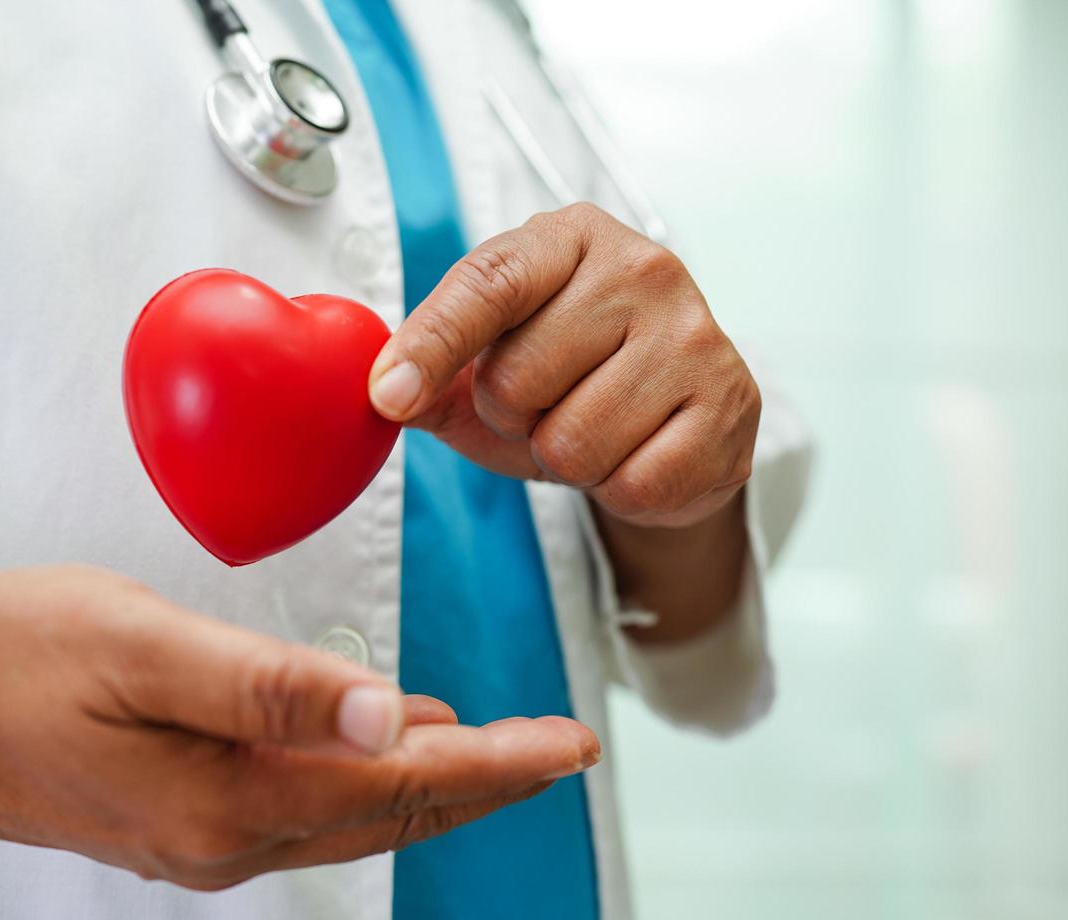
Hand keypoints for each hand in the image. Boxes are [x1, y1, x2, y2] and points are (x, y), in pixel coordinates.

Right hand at [0, 567, 599, 890]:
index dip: (499, 762)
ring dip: (430, 784)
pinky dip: (361, 778)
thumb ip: (264, 682)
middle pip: (391, 810)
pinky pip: (301, 804)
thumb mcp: (139, 645)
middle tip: (560, 752)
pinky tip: (376, 746)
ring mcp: (199, 837)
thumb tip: (385, 710)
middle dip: (486, 782)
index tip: (573, 744)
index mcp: (229, 795)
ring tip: (497, 753)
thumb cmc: (7, 659)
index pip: (402, 780)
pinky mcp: (175, 817)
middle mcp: (225, 837)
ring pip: (351, 812)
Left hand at [368, 203, 759, 530]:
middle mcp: (642, 268)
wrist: (672, 423)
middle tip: (547, 404)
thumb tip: (380, 389)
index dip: (432, 343)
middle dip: (513, 416)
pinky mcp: (731, 403)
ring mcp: (695, 333)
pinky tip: (636, 453)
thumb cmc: (569, 380)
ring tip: (592, 429)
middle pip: (519, 378)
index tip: (389, 393)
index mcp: (569, 239)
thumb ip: (426, 372)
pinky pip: (634, 482)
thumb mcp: (487, 366)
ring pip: (574, 440)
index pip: (489, 284)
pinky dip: (618, 489)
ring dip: (565, 459)